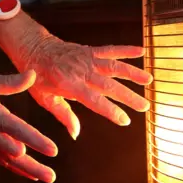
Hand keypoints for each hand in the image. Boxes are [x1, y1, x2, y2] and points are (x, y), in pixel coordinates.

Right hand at [0, 70, 57, 182]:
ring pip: (9, 161)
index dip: (37, 141)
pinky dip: (15, 168)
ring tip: (45, 178)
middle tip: (52, 177)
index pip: (20, 131)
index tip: (53, 150)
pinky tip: (28, 173)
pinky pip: (0, 160)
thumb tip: (33, 74)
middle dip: (35, 166)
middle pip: (16, 155)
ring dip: (28, 170)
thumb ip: (11, 82)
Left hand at [16, 36, 152, 139]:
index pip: (94, 100)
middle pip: (109, 85)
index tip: (125, 120)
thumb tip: (75, 134)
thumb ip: (63, 115)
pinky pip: (110, 49)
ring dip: (132, 73)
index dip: (110, 111)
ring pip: (113, 66)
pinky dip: (125, 49)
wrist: (33, 48)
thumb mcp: (45, 99)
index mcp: (69, 84)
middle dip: (128, 96)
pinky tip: (141, 52)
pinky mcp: (89, 50)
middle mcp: (81, 71)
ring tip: (149, 80)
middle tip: (145, 106)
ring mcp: (86, 59)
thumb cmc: (37, 77)